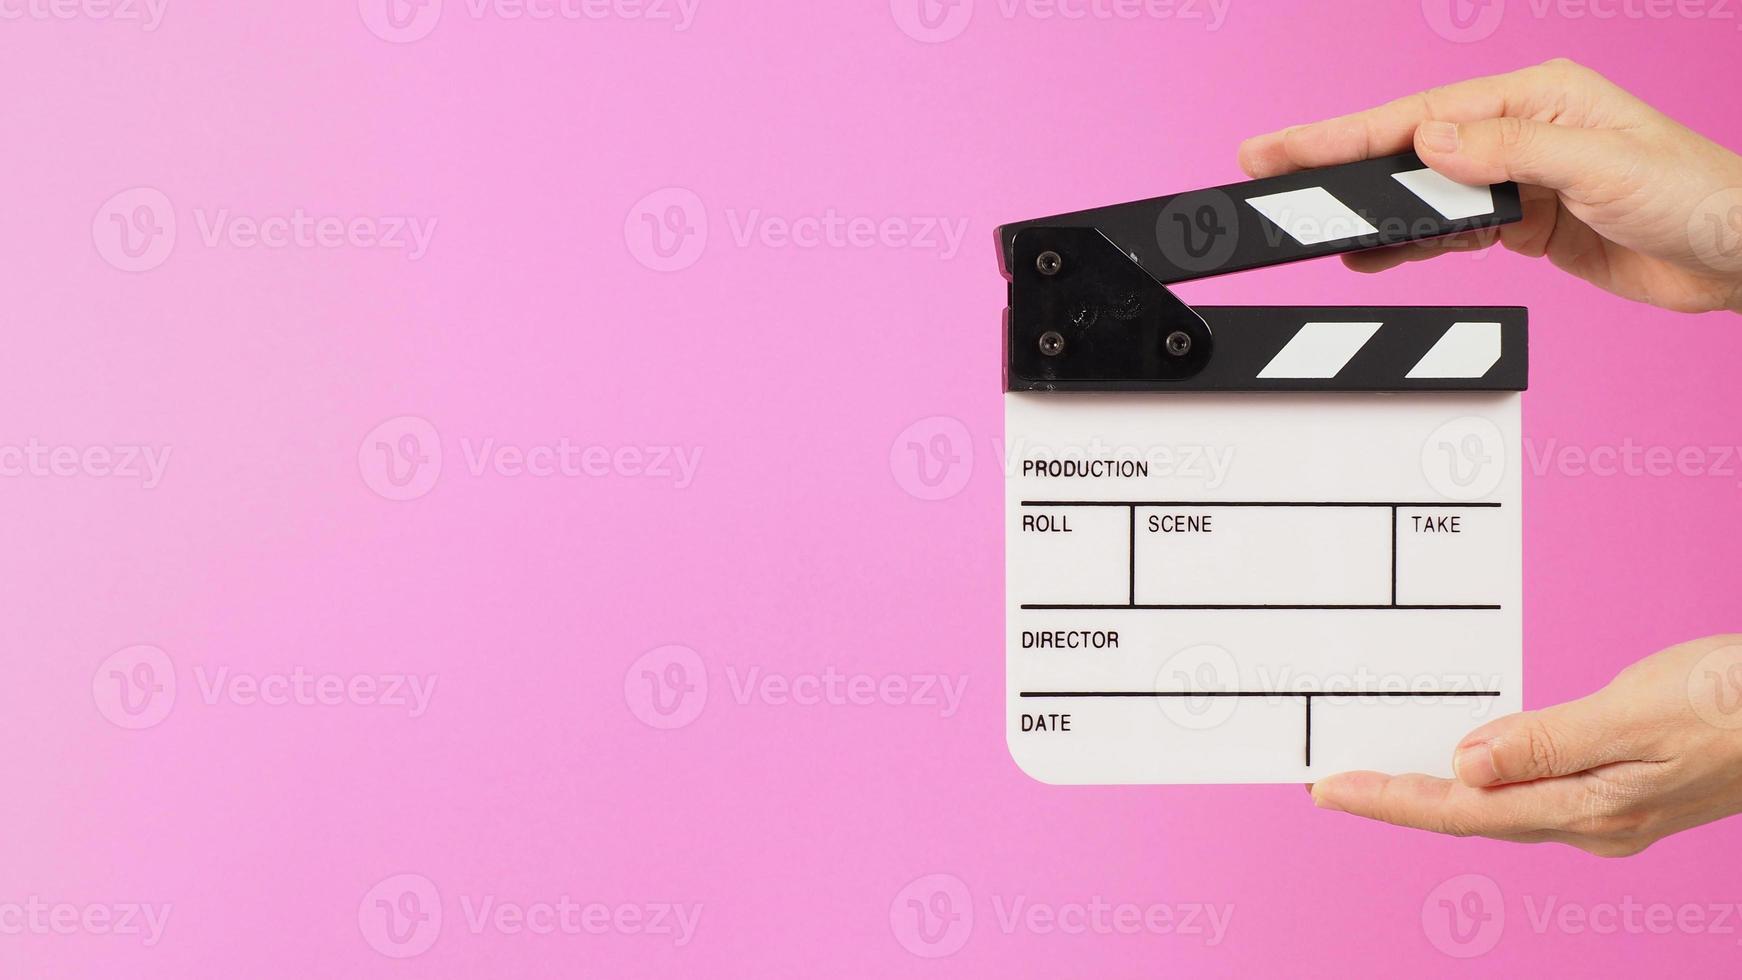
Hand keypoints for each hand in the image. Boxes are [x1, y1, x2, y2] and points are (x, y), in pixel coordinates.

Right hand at [1238, 58, 1741, 314]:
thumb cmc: (1698, 193)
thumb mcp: (1601, 163)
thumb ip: (1509, 150)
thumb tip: (1431, 141)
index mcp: (1535, 97)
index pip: (1418, 116)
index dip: (1343, 134)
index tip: (1285, 146)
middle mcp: (1520, 130)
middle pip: (1407, 149)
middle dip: (1336, 163)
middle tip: (1268, 172)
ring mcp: (1520, 177)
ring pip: (1422, 193)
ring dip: (1367, 211)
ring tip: (1308, 226)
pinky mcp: (1527, 223)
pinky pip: (1450, 231)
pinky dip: (1409, 244)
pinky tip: (1374, 253)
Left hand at [1310, 636, 1741, 856]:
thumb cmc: (1737, 703)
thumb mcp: (1634, 713)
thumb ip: (1546, 741)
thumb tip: (1463, 766)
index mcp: (1590, 810)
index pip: (1462, 810)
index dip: (1390, 799)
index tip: (1329, 789)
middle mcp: (1594, 823)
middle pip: (1472, 813)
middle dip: (1400, 798)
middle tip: (1334, 784)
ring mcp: (1610, 811)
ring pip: (1501, 804)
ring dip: (1438, 790)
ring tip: (1378, 776)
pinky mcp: (1624, 789)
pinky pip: (1533, 789)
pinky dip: (1487, 775)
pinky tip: (1468, 763)